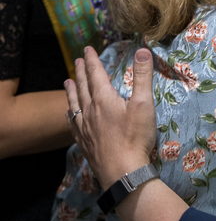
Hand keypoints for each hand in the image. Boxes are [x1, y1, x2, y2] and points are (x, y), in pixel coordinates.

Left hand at [64, 47, 155, 190]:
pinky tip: (69, 113)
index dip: (92, 60)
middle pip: (83, 87)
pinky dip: (70, 113)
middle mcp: (90, 110)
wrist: (122, 171)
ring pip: (74, 103)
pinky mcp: (84, 141)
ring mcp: (84, 127)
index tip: (88, 49)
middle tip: (77, 60)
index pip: (96, 74)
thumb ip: (143, 76)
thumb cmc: (135, 136)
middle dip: (81, 72)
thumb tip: (142, 50)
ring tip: (67, 81)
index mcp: (104, 99)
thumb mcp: (144, 103)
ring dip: (72, 90)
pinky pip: (72, 122)